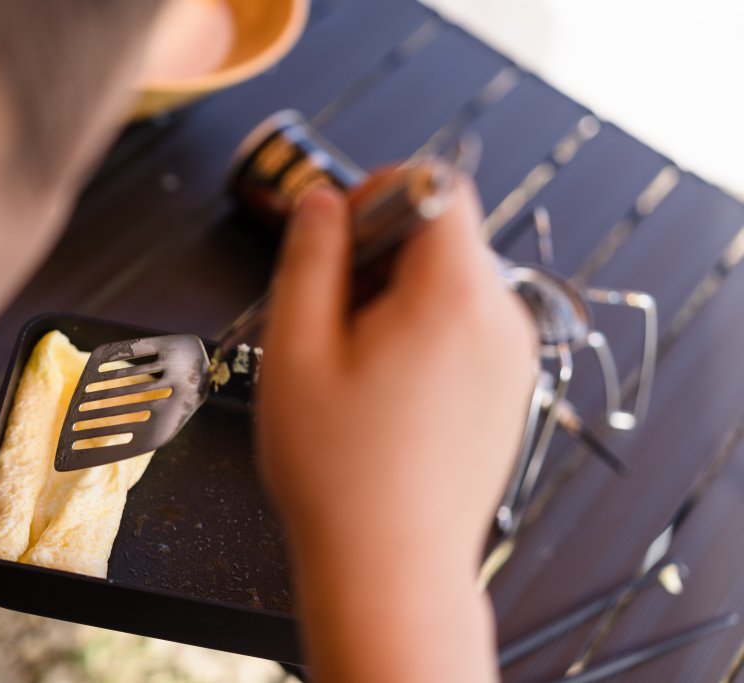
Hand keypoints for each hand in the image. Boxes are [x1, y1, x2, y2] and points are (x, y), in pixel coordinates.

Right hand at [256, 177, 536, 679]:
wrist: (391, 570)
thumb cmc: (339, 476)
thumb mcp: (296, 351)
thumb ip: (309, 259)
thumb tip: (321, 203)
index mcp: (453, 299)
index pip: (437, 188)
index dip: (379, 193)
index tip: (336, 233)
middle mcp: (501, 322)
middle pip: (445, 235)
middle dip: (380, 251)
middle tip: (327, 309)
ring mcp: (514, 360)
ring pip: (453, 282)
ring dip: (398, 293)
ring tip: (352, 358)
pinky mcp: (509, 391)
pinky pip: (468, 326)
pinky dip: (425, 329)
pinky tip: (384, 384)